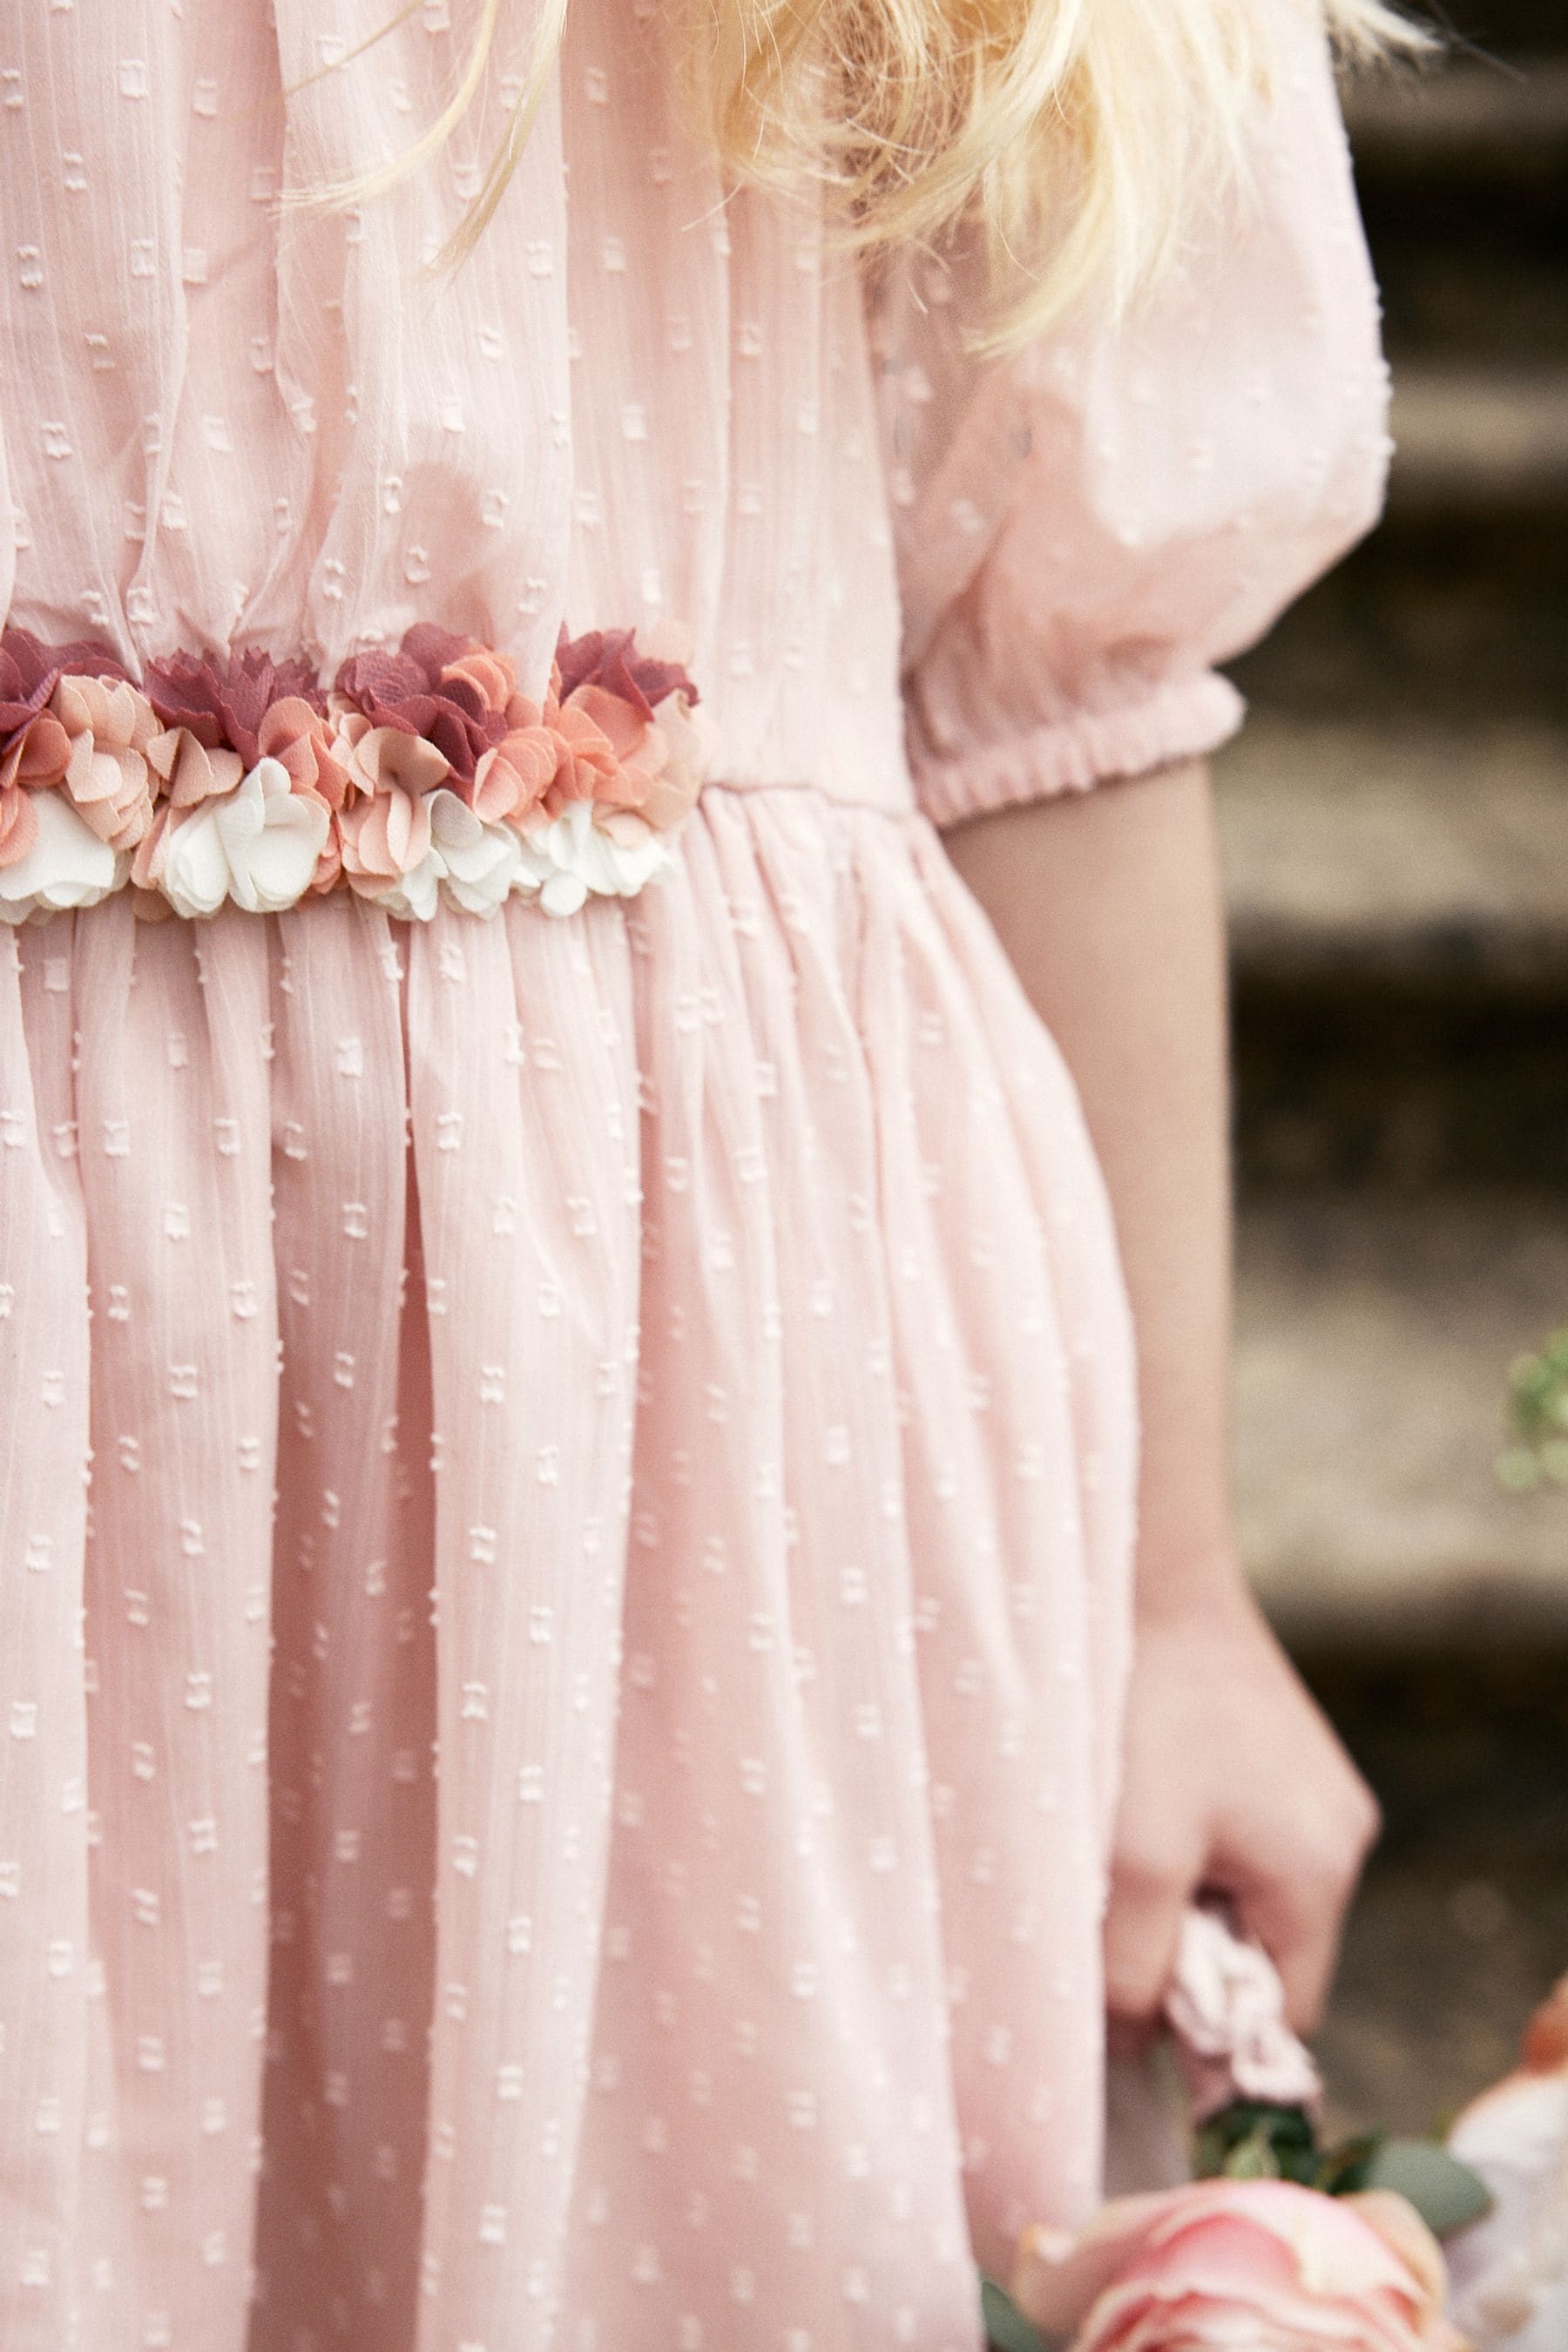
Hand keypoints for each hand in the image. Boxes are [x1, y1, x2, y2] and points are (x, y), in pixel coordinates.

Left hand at [1105, 1573, 1380, 2038]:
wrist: (1142, 1570)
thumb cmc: (1141, 1712)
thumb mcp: (1131, 1859)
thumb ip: (1133, 1969)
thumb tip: (1131, 2045)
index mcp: (1320, 1873)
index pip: (1283, 2014)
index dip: (1207, 2037)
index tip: (1130, 2017)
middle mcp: (1338, 1834)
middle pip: (1263, 1952)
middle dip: (1184, 1955)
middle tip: (1108, 1917)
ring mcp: (1312, 1787)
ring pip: (1240, 1891)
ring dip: (1175, 1892)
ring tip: (1115, 1845)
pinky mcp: (1274, 1748)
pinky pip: (1234, 1834)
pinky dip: (1181, 1839)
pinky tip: (1132, 1798)